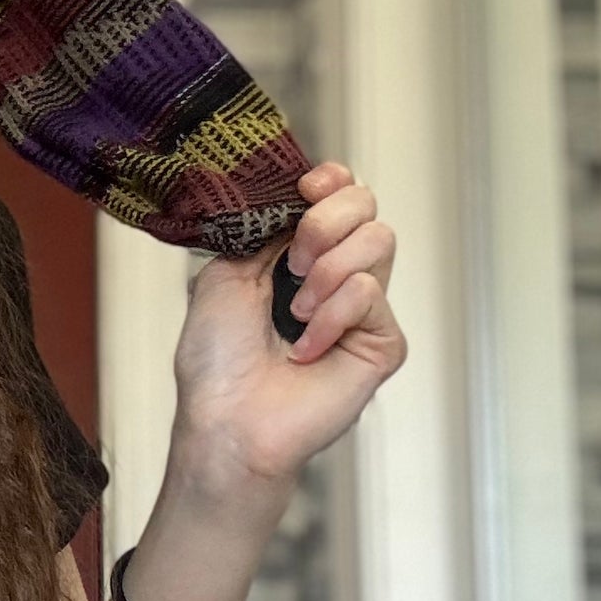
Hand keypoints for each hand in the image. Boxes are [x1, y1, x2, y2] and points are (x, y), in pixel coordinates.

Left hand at [170, 161, 406, 487]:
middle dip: (326, 221)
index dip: (330, 182)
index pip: (339, 194)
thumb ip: (263, 230)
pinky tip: (306, 351)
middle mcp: (335, 277)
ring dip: (326, 272)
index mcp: (297, 256)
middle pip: (366, 206)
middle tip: (294, 264)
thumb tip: (293, 197)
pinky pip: (369, 295)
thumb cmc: (217, 361)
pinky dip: (330, 318)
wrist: (228, 418)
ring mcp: (364, 309)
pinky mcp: (383, 341)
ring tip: (294, 315)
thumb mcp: (224, 274)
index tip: (306, 188)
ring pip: (378, 241)